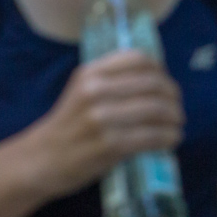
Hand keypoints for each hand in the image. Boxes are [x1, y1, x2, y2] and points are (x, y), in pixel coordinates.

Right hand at [22, 50, 183, 198]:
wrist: (42, 158)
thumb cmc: (68, 125)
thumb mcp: (81, 91)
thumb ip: (111, 81)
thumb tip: (158, 78)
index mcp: (88, 73)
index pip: (139, 59)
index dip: (160, 71)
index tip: (163, 85)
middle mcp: (94, 91)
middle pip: (154, 84)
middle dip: (173, 98)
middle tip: (174, 109)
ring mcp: (102, 118)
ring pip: (158, 110)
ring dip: (175, 119)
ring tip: (174, 126)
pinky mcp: (111, 144)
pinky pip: (154, 136)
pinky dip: (169, 138)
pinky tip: (168, 140)